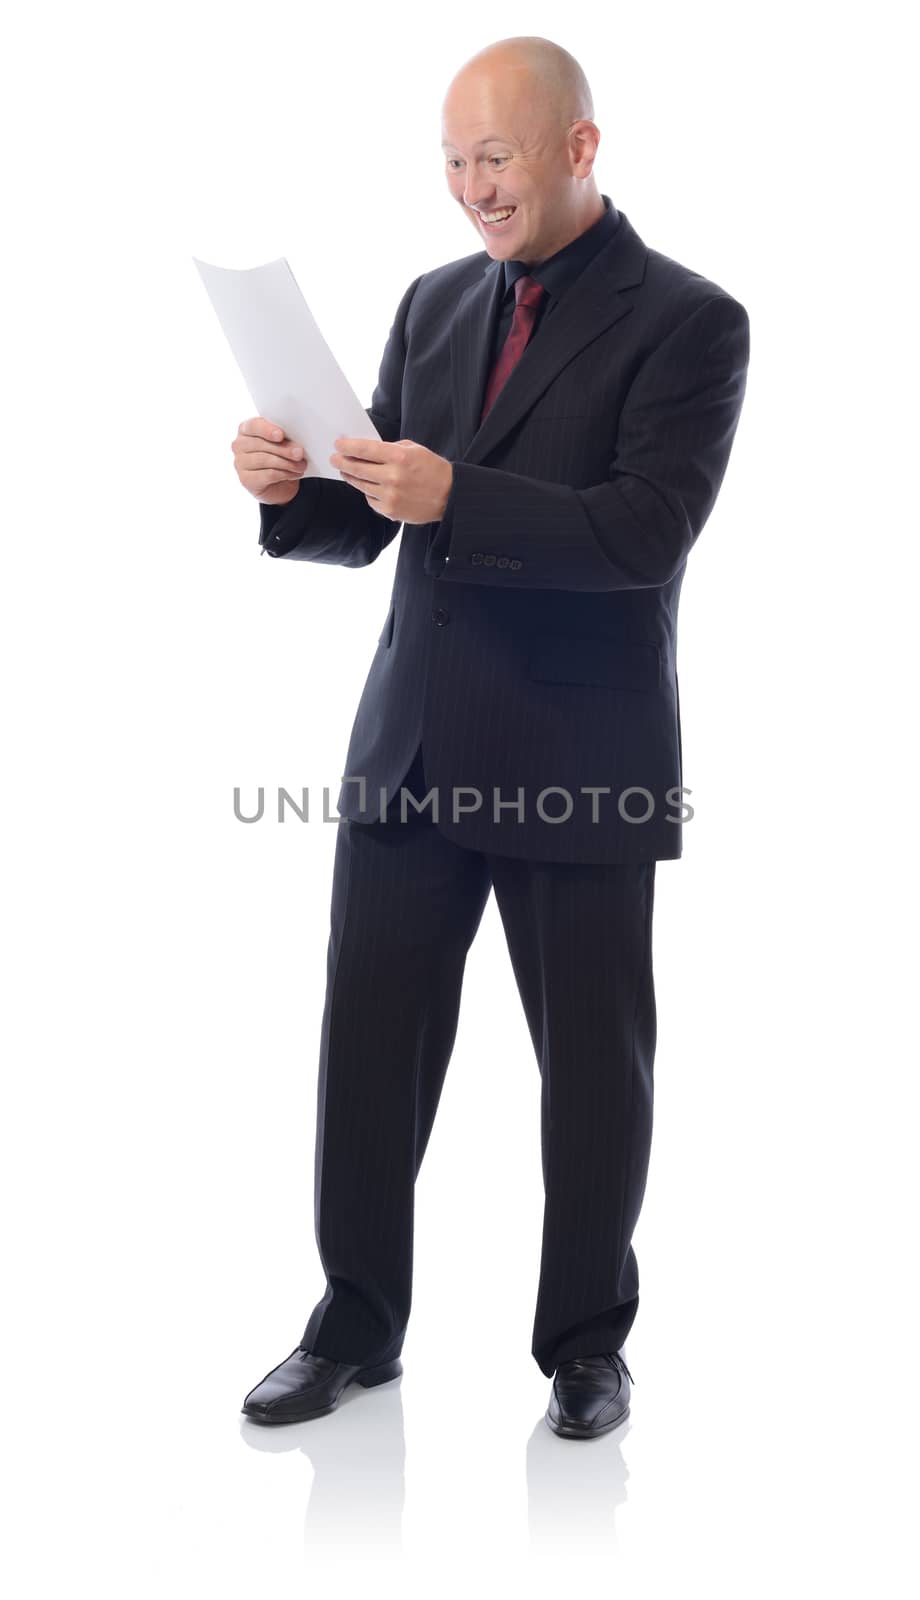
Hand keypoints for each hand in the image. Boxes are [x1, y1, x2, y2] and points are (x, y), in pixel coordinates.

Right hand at [232, 417, 306, 504]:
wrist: (279, 484)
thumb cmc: (280, 456)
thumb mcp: (283, 442)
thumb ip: (285, 438)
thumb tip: (296, 444)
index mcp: (247, 428)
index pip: (253, 425)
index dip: (267, 430)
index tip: (281, 435)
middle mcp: (239, 444)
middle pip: (261, 444)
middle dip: (284, 449)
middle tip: (300, 453)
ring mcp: (240, 463)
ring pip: (266, 460)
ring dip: (287, 463)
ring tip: (301, 465)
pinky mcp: (246, 480)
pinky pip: (268, 475)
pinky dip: (284, 474)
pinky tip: (294, 474)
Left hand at [330, 437, 452, 523]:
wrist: (449, 496)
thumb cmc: (431, 469)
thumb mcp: (413, 449)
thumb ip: (389, 448)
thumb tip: (365, 449)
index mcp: (399, 457)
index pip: (365, 449)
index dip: (348, 446)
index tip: (338, 444)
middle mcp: (393, 476)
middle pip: (357, 468)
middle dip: (342, 462)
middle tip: (334, 458)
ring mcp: (390, 495)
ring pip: (361, 485)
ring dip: (351, 477)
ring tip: (346, 471)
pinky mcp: (390, 510)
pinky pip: (370, 499)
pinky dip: (368, 492)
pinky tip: (369, 486)